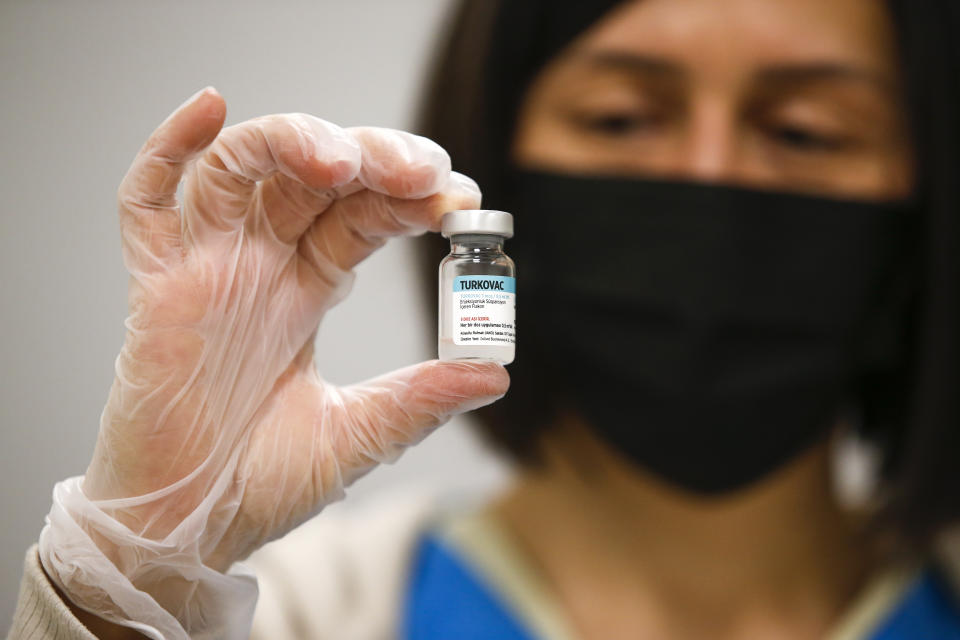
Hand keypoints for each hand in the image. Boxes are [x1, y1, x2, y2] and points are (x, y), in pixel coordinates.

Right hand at [39, 87, 508, 638]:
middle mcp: (260, 266)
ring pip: (244, 170)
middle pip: (313, 178)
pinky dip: (170, 149)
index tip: (461, 199)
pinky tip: (210, 109)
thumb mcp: (357, 435)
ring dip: (294, 144)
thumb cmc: (258, 482)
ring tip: (345, 160)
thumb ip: (420, 399)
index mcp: (305, 290)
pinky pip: (147, 202)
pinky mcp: (156, 287)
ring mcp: (207, 269)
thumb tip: (497, 373)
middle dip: (372, 160)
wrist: (186, 530)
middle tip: (424, 172)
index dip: (410, 196)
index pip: (362, 215)